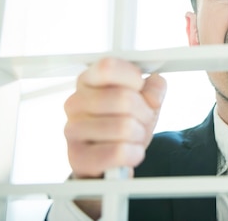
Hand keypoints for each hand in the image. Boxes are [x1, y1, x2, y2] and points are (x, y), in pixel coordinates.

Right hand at [63, 58, 166, 218]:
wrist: (111, 160)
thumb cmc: (124, 123)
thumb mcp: (144, 100)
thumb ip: (154, 88)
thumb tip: (155, 88)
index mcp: (88, 80)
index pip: (108, 67)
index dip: (132, 77)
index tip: (140, 86)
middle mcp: (75, 103)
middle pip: (123, 98)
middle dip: (144, 112)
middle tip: (142, 118)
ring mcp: (72, 130)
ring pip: (124, 127)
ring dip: (139, 134)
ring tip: (133, 137)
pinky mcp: (77, 158)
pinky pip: (118, 152)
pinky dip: (133, 153)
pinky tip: (129, 152)